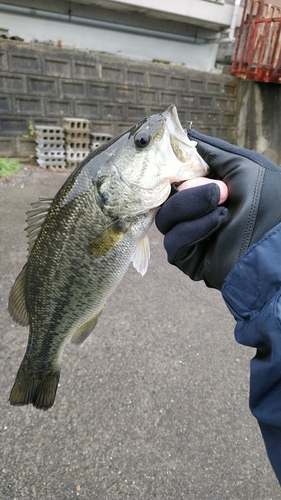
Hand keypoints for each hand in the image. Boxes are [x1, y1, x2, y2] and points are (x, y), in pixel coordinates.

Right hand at [156, 130, 280, 288]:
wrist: (277, 240)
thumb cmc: (268, 201)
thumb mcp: (242, 166)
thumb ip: (212, 152)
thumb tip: (188, 135)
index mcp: (204, 192)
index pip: (173, 180)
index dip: (171, 170)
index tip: (173, 160)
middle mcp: (194, 214)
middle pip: (165, 199)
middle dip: (188, 191)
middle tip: (217, 189)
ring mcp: (190, 238)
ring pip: (166, 219)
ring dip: (191, 206)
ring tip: (222, 204)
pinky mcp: (188, 259)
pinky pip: (174, 242)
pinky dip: (193, 229)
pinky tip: (218, 222)